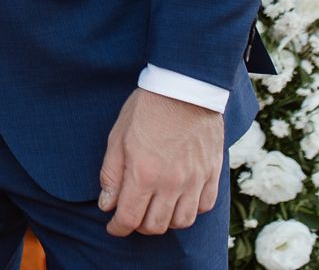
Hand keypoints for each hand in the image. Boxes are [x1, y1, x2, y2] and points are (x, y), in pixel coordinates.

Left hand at [97, 88, 223, 235]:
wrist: (184, 90)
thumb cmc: (146, 109)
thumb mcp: (117, 137)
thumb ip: (111, 174)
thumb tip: (107, 204)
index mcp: (143, 174)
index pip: (129, 218)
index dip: (118, 228)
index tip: (113, 227)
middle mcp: (171, 183)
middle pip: (155, 226)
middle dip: (138, 226)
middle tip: (131, 216)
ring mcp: (195, 181)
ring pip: (181, 222)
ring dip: (165, 221)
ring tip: (154, 209)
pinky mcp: (212, 175)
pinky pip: (204, 207)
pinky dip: (190, 210)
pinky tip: (179, 200)